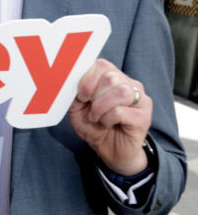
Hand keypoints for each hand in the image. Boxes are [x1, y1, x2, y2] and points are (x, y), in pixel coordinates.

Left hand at [68, 58, 150, 174]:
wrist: (108, 150)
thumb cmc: (93, 126)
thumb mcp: (77, 107)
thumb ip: (75, 92)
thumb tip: (70, 78)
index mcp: (113, 78)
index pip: (102, 65)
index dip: (87, 78)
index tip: (81, 95)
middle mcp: (130, 84)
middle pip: (111, 77)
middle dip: (94, 95)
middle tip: (90, 109)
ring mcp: (140, 99)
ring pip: (121, 92)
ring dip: (101, 107)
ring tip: (96, 117)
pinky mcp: (144, 116)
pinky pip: (122, 111)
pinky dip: (108, 118)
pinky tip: (106, 123)